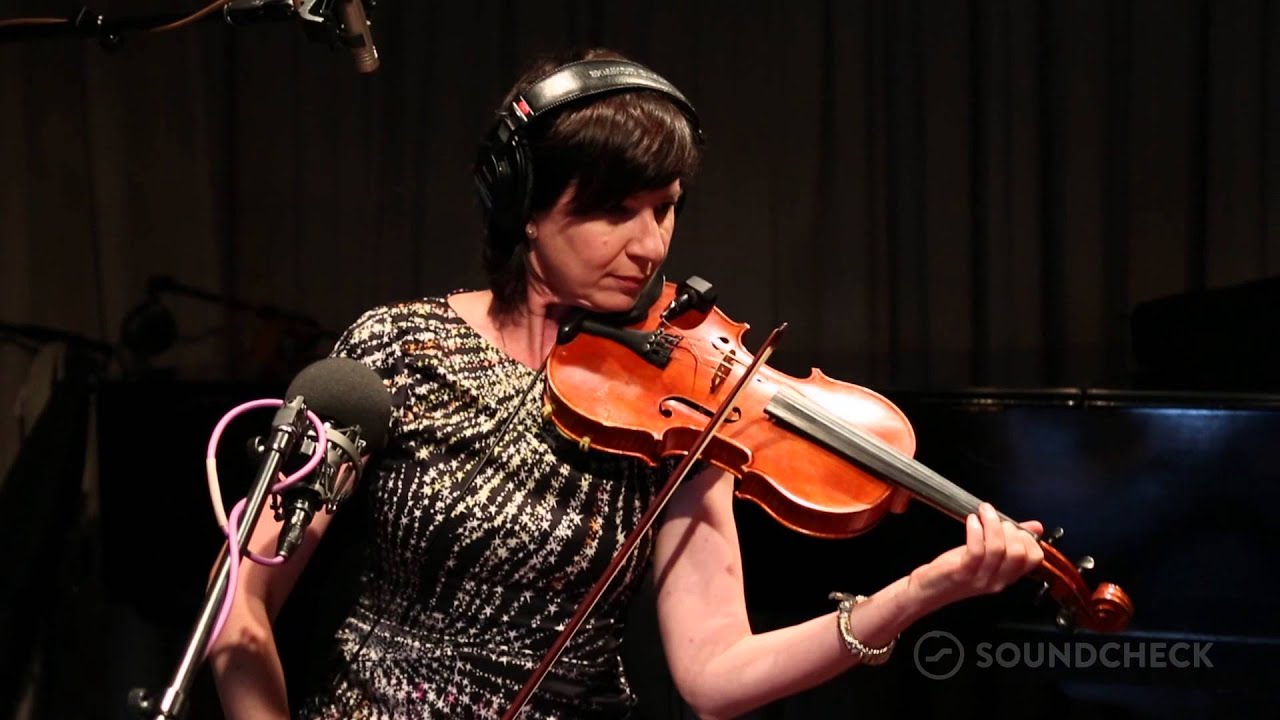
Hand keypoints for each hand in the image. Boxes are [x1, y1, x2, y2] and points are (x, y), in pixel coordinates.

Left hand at [909, 502, 1044, 609]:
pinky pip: (977, 550)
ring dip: (993, 523)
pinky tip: (972, 520)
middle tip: (995, 517)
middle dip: (1010, 529)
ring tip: (983, 511)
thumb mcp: (986, 554)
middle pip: (1019, 553)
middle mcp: (998, 580)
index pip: (1034, 559)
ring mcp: (980, 577)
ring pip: (999, 549)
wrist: (928, 590)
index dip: (1028, 538)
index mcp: (1007, 576)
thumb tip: (1036, 526)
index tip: (1014, 525)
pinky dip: (976, 530)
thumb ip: (1010, 540)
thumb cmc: (957, 570)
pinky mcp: (962, 572)